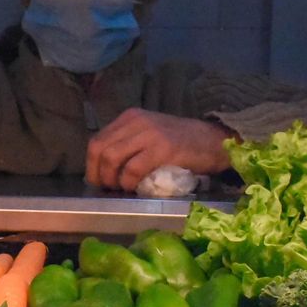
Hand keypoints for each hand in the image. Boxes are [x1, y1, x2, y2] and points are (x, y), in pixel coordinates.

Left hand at [84, 108, 232, 190]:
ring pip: (111, 157)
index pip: (97, 140)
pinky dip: (129, 182)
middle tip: (108, 188)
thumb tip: (105, 169)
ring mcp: (150, 133)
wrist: (214, 141)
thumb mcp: (150, 135)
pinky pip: (133, 168)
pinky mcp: (163, 148)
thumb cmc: (182, 143)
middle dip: (98, 174)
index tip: (98, 181)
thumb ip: (129, 144)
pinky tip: (135, 188)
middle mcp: (137, 121)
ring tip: (121, 189)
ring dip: (111, 179)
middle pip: (99, 149)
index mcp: (130, 117)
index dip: (92, 165)